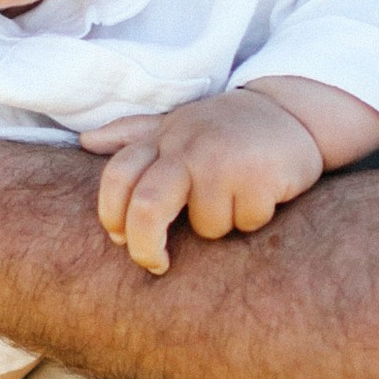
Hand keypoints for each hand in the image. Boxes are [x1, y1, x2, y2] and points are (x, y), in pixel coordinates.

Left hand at [82, 87, 324, 273]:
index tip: (118, 237)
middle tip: (155, 265)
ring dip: (222, 224)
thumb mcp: (177, 124)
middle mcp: (188, 147)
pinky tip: (261, 193)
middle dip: (145, 247)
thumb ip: (132, 134)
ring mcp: (222, 161)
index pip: (118, 176)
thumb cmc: (226, 128)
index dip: (109, 213)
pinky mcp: (257, 176)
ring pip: (206, 227)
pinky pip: (243, 224)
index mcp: (163, 138)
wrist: (292, 113)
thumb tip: (86, 142)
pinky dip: (253, 219)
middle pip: (147, 208)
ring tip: (236, 196)